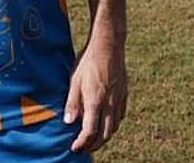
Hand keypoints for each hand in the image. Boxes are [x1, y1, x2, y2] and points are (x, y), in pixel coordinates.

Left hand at [64, 35, 127, 152]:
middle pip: (105, 134)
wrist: (108, 46)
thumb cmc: (88, 61)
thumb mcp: (74, 81)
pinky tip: (107, 124)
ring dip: (104, 137)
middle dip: (94, 145)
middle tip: (84, 148)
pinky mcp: (124, 94)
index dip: (82, 143)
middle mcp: (109, 104)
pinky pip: (120, 116)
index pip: (90, 131)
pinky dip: (113, 125)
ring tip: (95, 140)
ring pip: (114, 127)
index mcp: (95, 101)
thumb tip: (68, 122)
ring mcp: (119, 100)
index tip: (75, 148)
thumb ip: (72, 103)